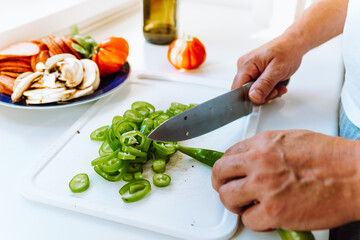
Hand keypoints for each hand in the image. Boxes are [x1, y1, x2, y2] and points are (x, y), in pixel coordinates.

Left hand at [211, 130, 359, 230]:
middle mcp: (259, 163)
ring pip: (227, 198)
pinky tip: (267, 216)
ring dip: (235, 204)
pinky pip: (249, 220)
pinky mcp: (273, 211)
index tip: (229, 175)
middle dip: (222, 184)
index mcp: (262, 144)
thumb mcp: (290, 139)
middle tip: (228, 190)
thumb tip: (250, 158)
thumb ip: (265, 148)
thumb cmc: (331, 157)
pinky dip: (256, 221)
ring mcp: (264, 187)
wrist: (355, 174)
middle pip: (220, 174)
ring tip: (247, 205)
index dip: (227, 168)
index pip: (228, 155)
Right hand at [232, 35, 303, 103]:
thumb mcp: (278, 69)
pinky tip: (275, 85)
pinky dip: (266, 89)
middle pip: (244, 92)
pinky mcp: (253, 72)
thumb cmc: (287, 50)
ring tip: (278, 87)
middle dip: (261, 96)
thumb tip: (253, 96)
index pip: (238, 89)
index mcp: (246, 65)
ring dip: (266, 93)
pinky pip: (255, 87)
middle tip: (275, 91)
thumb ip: (265, 84)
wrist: (292, 43)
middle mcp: (243, 67)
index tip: (265, 97)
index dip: (250, 98)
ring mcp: (248, 69)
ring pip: (251, 91)